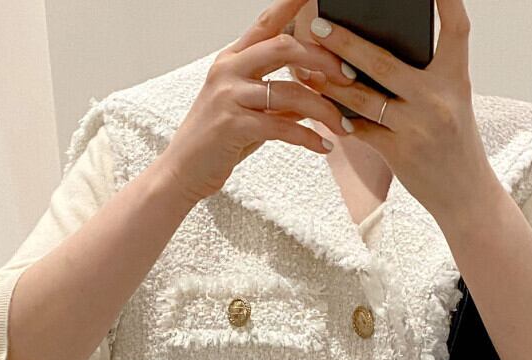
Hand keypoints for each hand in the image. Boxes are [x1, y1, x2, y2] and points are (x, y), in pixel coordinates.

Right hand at [161, 0, 356, 204]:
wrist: (183, 172)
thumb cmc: (217, 142)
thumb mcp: (251, 113)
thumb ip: (281, 100)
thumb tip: (316, 92)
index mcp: (232, 59)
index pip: (266, 23)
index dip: (291, 4)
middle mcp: (229, 69)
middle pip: (284, 47)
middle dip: (322, 59)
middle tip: (348, 75)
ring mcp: (229, 95)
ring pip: (289, 90)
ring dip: (323, 108)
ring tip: (341, 126)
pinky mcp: (233, 125)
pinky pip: (282, 126)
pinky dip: (308, 137)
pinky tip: (323, 146)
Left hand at [304, 0, 501, 224]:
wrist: (464, 193)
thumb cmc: (453, 141)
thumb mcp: (450, 101)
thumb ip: (423, 77)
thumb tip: (371, 57)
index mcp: (456, 77)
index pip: (456, 28)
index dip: (447, 0)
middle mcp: (439, 98)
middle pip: (383, 62)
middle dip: (345, 43)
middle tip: (318, 25)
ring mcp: (419, 126)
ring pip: (363, 98)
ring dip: (331, 84)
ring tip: (308, 71)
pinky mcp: (401, 153)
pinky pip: (361, 131)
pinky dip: (341, 120)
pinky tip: (323, 109)